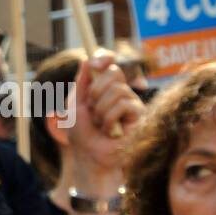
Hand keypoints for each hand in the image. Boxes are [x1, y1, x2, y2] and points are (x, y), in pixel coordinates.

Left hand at [66, 51, 144, 187]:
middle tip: (91, 109)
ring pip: (117, 90)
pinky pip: (124, 104)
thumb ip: (81, 83)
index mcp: (104, 87)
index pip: (110, 63)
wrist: (90, 156)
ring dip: (101, 110)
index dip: (104, 57)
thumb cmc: (82, 134)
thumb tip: (87, 59)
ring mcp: (131, 102)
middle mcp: (120, 92)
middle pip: (115, 72)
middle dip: (96, 91)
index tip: (95, 63)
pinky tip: (110, 131)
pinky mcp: (139, 114)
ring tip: (100, 124)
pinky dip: (110, 119)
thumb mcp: (75, 106)